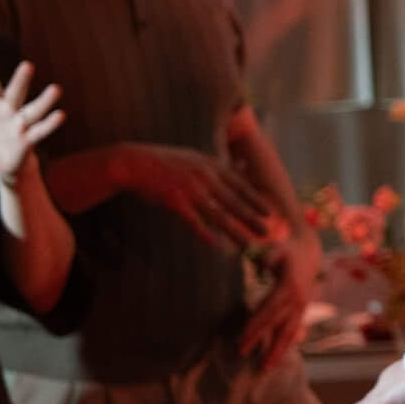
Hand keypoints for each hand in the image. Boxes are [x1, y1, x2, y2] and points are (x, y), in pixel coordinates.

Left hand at [0, 55, 64, 184]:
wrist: (1, 159)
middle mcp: (10, 110)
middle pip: (15, 94)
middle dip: (21, 82)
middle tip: (28, 66)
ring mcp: (20, 124)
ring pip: (34, 112)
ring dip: (45, 102)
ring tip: (56, 89)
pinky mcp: (27, 141)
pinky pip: (40, 132)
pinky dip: (50, 124)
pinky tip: (61, 115)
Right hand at [121, 144, 279, 249]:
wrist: (135, 163)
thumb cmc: (168, 162)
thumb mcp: (198, 158)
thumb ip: (221, 166)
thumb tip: (244, 165)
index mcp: (212, 166)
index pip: (241, 186)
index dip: (255, 200)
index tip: (269, 212)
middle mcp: (205, 177)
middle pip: (234, 202)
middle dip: (252, 219)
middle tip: (267, 232)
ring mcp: (190, 189)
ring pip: (218, 215)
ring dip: (235, 232)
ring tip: (248, 244)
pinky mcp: (174, 200)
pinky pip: (194, 221)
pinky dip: (205, 233)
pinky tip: (216, 244)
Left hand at [240, 222, 319, 369]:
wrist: (310, 252)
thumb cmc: (288, 250)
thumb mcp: (278, 248)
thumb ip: (269, 255)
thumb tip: (261, 263)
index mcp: (290, 287)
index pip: (269, 310)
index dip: (256, 324)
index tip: (242, 338)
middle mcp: (298, 300)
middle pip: (276, 324)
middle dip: (260, 340)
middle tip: (241, 353)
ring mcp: (301, 307)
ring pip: (288, 333)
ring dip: (277, 351)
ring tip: (265, 368)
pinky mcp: (301, 311)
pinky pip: (292, 331)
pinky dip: (284, 345)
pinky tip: (276, 359)